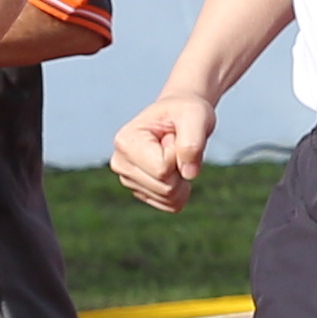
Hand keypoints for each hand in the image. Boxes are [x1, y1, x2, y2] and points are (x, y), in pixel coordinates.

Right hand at [110, 86, 213, 212]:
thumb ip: (193, 141)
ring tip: (174, 154)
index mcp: (125, 142)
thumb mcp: (196, 115)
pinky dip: (181, 190)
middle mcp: (121, 163)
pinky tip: (173, 168)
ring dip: (182, 178)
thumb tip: (189, 174)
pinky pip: (171, 205)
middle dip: (181, 169)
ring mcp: (128, 180)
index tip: (173, 135)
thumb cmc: (185, 112)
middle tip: (176, 145)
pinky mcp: (141, 192)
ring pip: (169, 198)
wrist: (179, 116)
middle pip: (166, 188)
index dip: (178, 154)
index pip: (162, 169)